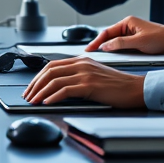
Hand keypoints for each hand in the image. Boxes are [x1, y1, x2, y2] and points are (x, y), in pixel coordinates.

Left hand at [22, 57, 145, 107]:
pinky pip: (65, 90)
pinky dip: (53, 96)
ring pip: (54, 80)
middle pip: (49, 71)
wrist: (136, 88)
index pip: (51, 65)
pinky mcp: (90, 85)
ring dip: (40, 92)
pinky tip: (47, 102)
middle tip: (28, 95)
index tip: (31, 87)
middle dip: (35, 84)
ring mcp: (85, 74)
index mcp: (81, 60)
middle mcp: (81, 64)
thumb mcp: (94, 75)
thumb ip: (78, 76)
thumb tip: (59, 87)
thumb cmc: (117, 85)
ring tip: (33, 101)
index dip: (38, 76)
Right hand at [85, 16, 163, 53]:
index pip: (107, 32)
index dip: (97, 41)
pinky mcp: (135, 40)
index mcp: (127, 22)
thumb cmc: (160, 38)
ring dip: (108, 48)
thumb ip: (121, 43)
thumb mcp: (139, 42)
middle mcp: (128, 26)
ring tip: (98, 55)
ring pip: (115, 41)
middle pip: (109, 36)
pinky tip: (113, 56)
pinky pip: (122, 45)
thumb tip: (105, 46)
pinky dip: (116, 50)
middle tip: (90, 53)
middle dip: (99, 44)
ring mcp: (131, 33)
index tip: (89, 48)